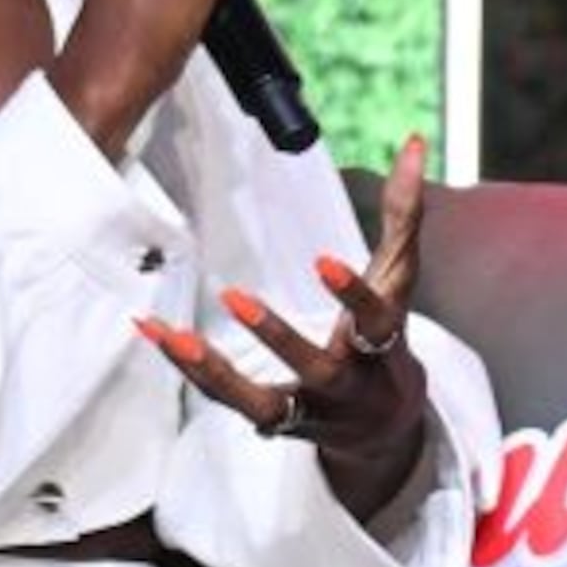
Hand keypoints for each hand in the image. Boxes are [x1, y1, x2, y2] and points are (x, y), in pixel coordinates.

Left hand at [133, 136, 436, 520]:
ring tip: (174, 336)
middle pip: (318, 369)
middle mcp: (349, 385)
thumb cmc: (386, 330)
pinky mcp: (274, 420)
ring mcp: (309, 410)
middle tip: (235, 297)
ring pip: (263, 401)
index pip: (375, 319)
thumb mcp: (401, 276)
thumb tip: (413, 141)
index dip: (351, 294)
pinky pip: (226, 399)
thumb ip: (405, 211)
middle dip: (279, 337)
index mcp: (383, 343)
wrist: (385, 425)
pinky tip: (153, 331)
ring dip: (216, 371)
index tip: (322, 260)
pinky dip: (189, 369)